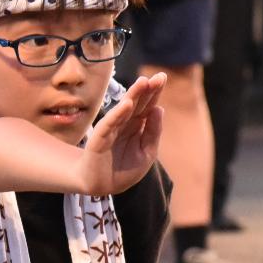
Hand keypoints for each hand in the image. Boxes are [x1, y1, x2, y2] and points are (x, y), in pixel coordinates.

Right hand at [77, 73, 164, 196]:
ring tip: (143, 82)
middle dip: (147, 89)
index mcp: (137, 125)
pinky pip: (109, 124)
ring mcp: (112, 129)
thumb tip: (159, 109)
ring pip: (124, 109)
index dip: (154, 92)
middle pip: (138, 103)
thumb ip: (153, 132)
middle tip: (158, 77)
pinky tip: (127, 104)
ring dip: (133, 95)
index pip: (148, 105)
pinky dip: (117, 114)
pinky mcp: (100, 139)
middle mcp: (125, 123)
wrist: (102, 185)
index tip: (162, 77)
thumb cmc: (124, 169)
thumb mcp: (147, 152)